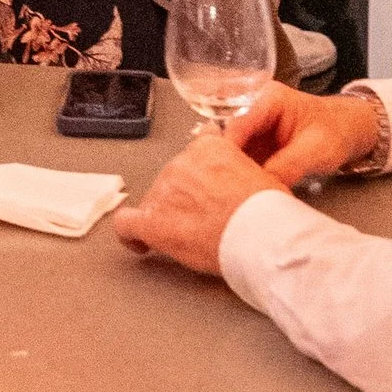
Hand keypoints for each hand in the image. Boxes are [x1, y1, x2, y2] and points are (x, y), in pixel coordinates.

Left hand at [114, 128, 274, 275]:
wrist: (258, 232)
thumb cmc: (265, 210)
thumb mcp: (262, 174)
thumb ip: (240, 168)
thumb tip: (240, 178)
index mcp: (208, 148)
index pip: (192, 152)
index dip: (196, 172)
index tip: (200, 185)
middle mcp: (181, 163)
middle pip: (172, 179)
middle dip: (183, 199)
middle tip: (201, 219)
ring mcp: (163, 192)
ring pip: (153, 201)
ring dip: (164, 216)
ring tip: (185, 236)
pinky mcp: (153, 222)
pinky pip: (126, 224)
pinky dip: (130, 235)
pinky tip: (140, 244)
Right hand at [231, 82, 384, 192]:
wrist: (348, 132)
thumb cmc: (336, 132)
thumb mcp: (317, 150)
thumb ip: (288, 166)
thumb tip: (260, 186)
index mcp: (269, 99)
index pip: (237, 124)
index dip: (227, 151)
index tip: (224, 176)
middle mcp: (254, 110)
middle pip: (227, 137)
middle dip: (225, 163)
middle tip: (225, 190)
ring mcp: (253, 129)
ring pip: (230, 152)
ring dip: (231, 171)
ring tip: (230, 195)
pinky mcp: (254, 146)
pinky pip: (239, 161)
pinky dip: (240, 176)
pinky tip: (240, 192)